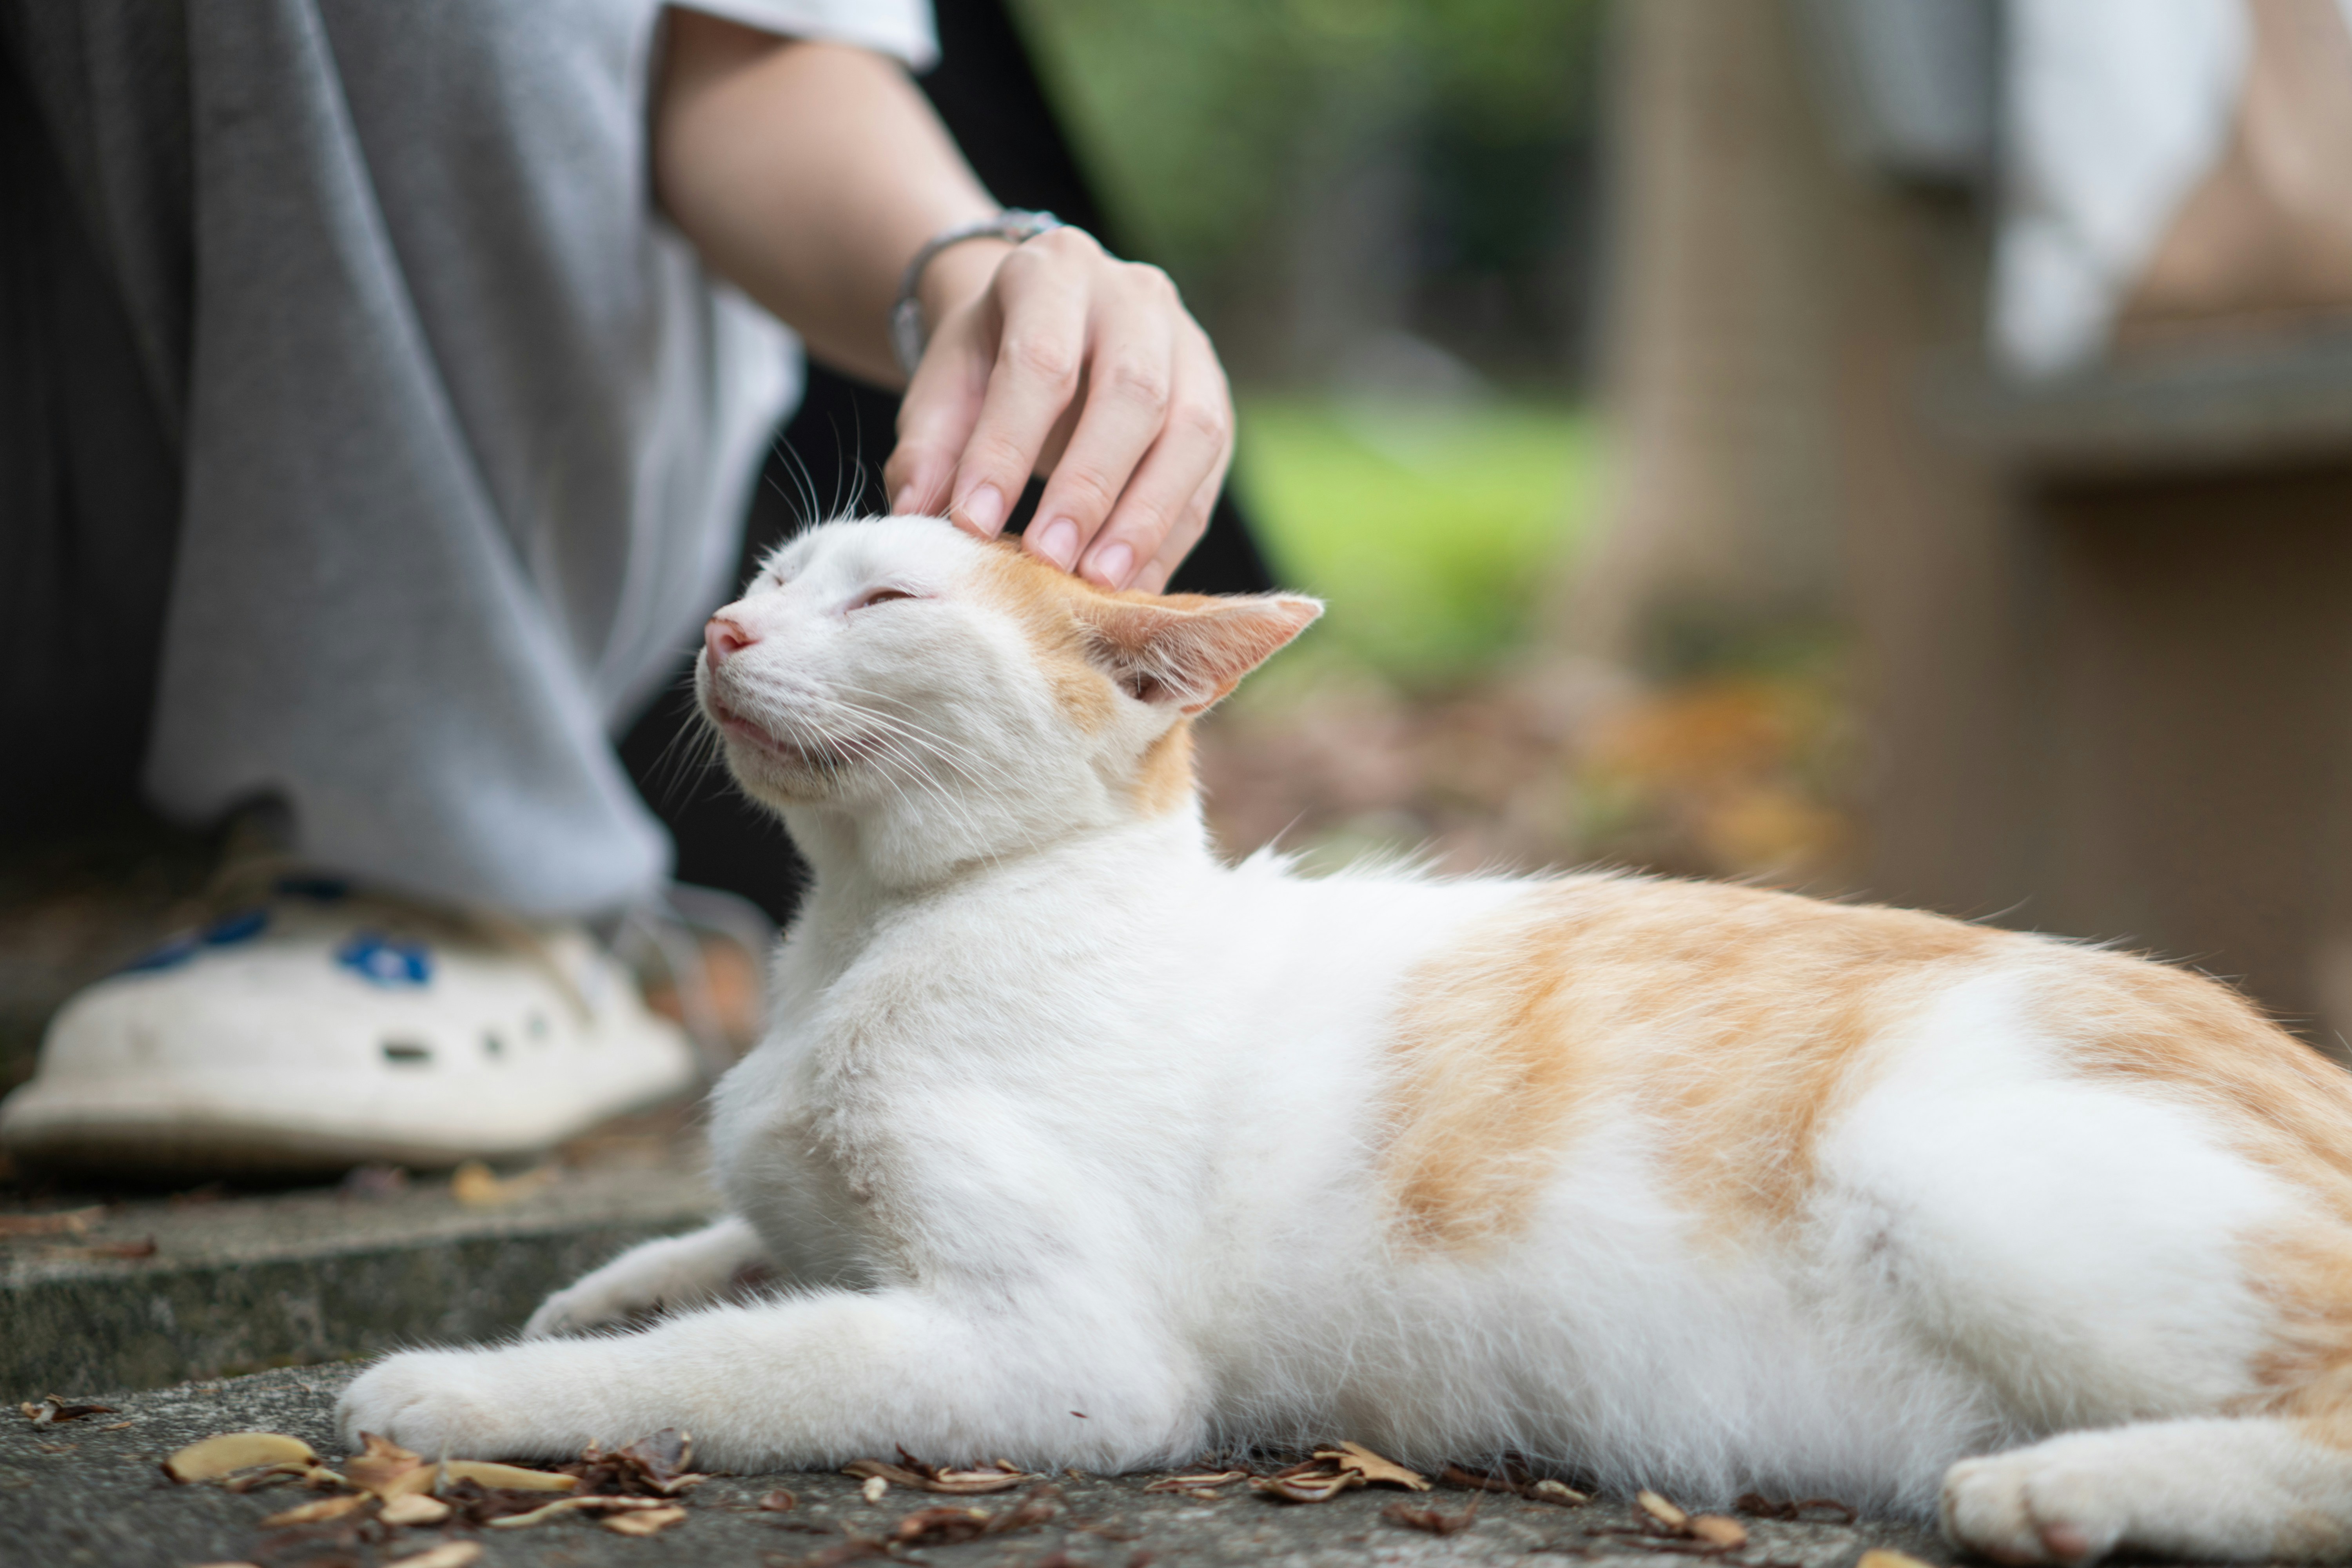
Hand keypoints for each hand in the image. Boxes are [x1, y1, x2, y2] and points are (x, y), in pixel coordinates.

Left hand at [883, 227, 1233, 593]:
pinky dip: (1170, 537)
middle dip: (1090, 488)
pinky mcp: (1215, 400)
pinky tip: (1133, 585)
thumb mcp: (944, 387)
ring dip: (1145, 519)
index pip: (1040, 362)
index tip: (975, 524)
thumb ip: (927, 449)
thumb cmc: (989, 360)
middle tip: (1049, 561)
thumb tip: (917, 517)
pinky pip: (1208, 476)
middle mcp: (1135, 295)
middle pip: (1132, 394)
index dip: (1008, 448)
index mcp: (1054, 271)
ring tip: (1100, 584)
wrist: (1047, 324)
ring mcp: (1189, 345)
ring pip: (1191, 433)